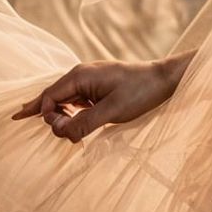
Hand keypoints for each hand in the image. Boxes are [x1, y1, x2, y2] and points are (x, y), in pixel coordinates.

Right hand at [10, 59, 175, 143]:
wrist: (163, 80)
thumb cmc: (140, 92)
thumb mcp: (112, 111)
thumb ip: (84, 122)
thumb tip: (59, 132)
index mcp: (80, 76)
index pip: (48, 97)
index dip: (49, 117)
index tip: (65, 132)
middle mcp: (80, 75)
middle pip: (52, 98)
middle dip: (53, 119)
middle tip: (69, 136)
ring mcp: (88, 80)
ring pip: (63, 101)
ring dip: (63, 118)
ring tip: (73, 135)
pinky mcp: (96, 87)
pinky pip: (75, 101)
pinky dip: (72, 114)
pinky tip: (76, 126)